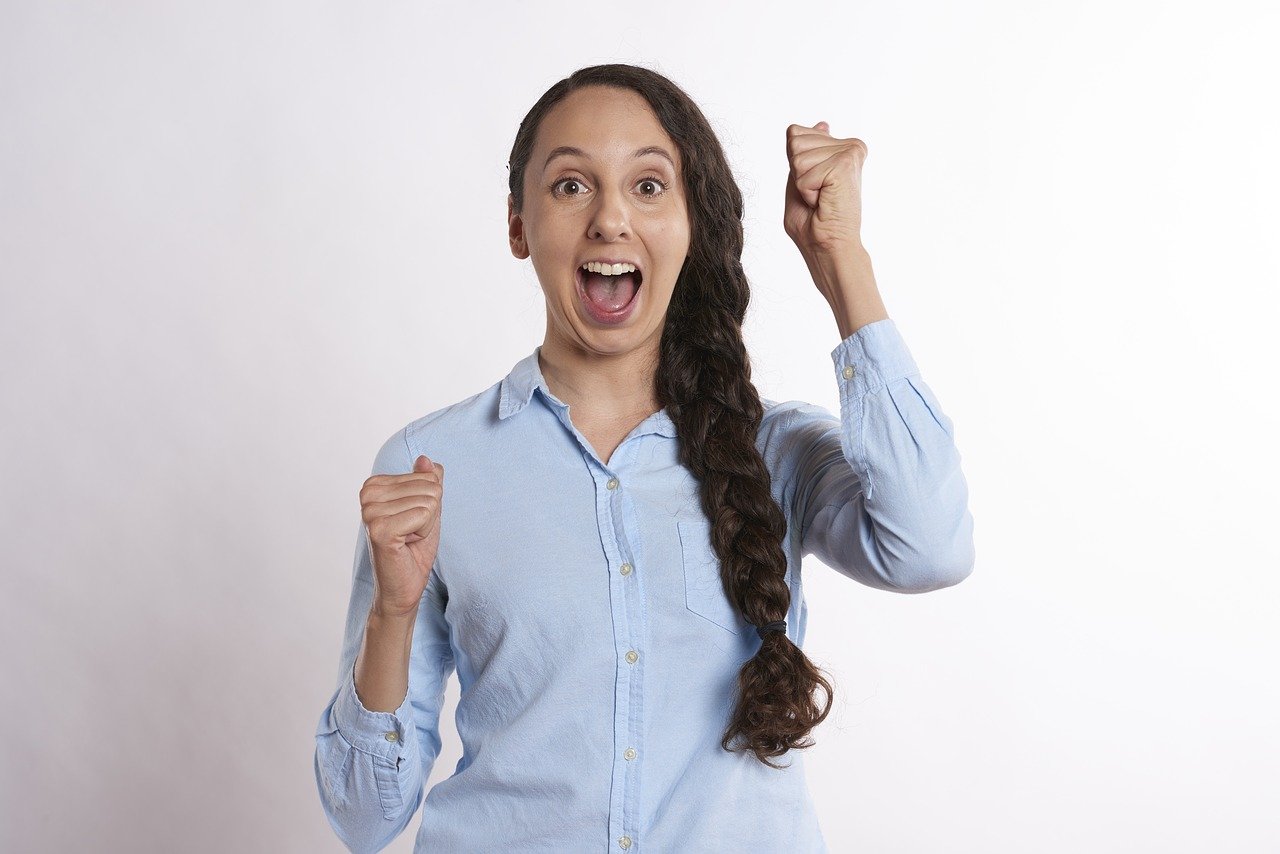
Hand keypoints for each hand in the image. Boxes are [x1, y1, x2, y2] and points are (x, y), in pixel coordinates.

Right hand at [361, 453, 443, 617]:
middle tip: (411, 533)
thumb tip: (426, 460)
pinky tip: (407, 544)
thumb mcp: (427, 508)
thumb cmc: (414, 548)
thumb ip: (427, 482)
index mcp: (374, 485)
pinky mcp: (380, 529)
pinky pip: (424, 514)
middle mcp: (368, 494)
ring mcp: (371, 511)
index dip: (429, 503)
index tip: (411, 522)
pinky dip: (424, 532)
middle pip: (430, 487)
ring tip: (408, 539)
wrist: (404, 587)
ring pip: (429, 501)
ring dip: (426, 525)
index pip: (427, 476)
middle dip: (429, 514)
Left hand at [782, 120, 867, 260]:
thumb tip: (822, 124)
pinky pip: (803, 174)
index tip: (813, 186)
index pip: (795, 134)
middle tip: (817, 195)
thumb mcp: (801, 181)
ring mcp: (849, 152)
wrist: (830, 248)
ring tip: (822, 199)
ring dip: (802, 185)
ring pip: (797, 157)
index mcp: (840, 149)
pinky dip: (806, 193)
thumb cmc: (815, 224)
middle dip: (796, 174)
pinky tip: (825, 201)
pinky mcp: (845, 163)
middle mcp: (849, 147)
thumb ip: (804, 153)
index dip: (793, 165)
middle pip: (794, 141)